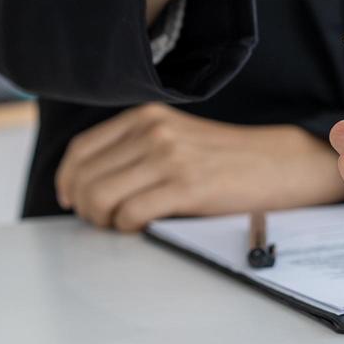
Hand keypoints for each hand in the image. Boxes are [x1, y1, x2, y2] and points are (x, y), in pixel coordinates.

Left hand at [57, 104, 343, 232]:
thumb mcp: (172, 137)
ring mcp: (168, 156)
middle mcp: (152, 130)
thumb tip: (86, 184)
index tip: (71, 200)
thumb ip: (133, 149)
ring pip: (101, 196)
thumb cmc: (221, 159)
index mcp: (144, 116)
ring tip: (119, 225)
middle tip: (100, 221)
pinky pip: (131, 213)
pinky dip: (128, 227)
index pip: (81, 150)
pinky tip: (142, 227)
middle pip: (86, 176)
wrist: (275, 164)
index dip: (68, 180)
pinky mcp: (185, 185)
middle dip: (84, 206)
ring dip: (102, 220)